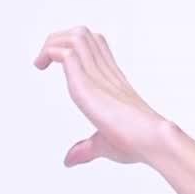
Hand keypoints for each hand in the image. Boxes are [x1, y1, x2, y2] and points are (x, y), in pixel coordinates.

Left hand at [34, 26, 166, 167]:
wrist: (153, 139)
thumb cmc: (138, 142)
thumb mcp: (104, 143)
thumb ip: (86, 148)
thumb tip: (70, 159)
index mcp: (112, 80)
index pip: (95, 45)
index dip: (75, 46)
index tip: (59, 61)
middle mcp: (105, 72)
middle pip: (83, 34)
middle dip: (58, 39)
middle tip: (45, 60)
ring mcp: (97, 75)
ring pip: (75, 36)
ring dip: (53, 42)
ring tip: (41, 61)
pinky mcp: (87, 84)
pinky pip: (67, 53)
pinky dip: (51, 53)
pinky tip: (42, 66)